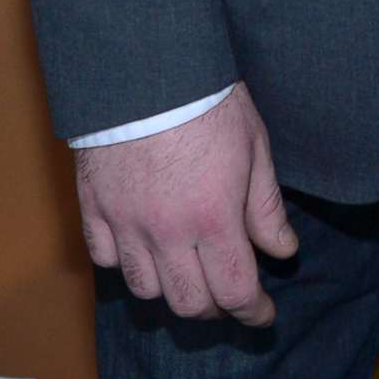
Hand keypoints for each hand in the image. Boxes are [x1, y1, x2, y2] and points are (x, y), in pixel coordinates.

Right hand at [75, 84, 298, 323]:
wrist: (144, 64)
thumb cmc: (207, 98)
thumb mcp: (254, 145)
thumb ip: (265, 206)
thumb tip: (283, 251)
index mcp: (213, 218)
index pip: (234, 291)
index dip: (253, 311)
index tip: (263, 314)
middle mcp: (167, 232)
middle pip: (190, 302)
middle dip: (216, 307)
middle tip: (230, 293)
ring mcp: (125, 223)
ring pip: (145, 290)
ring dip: (171, 290)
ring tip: (188, 273)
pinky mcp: (94, 207)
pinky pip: (105, 259)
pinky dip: (125, 264)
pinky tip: (142, 249)